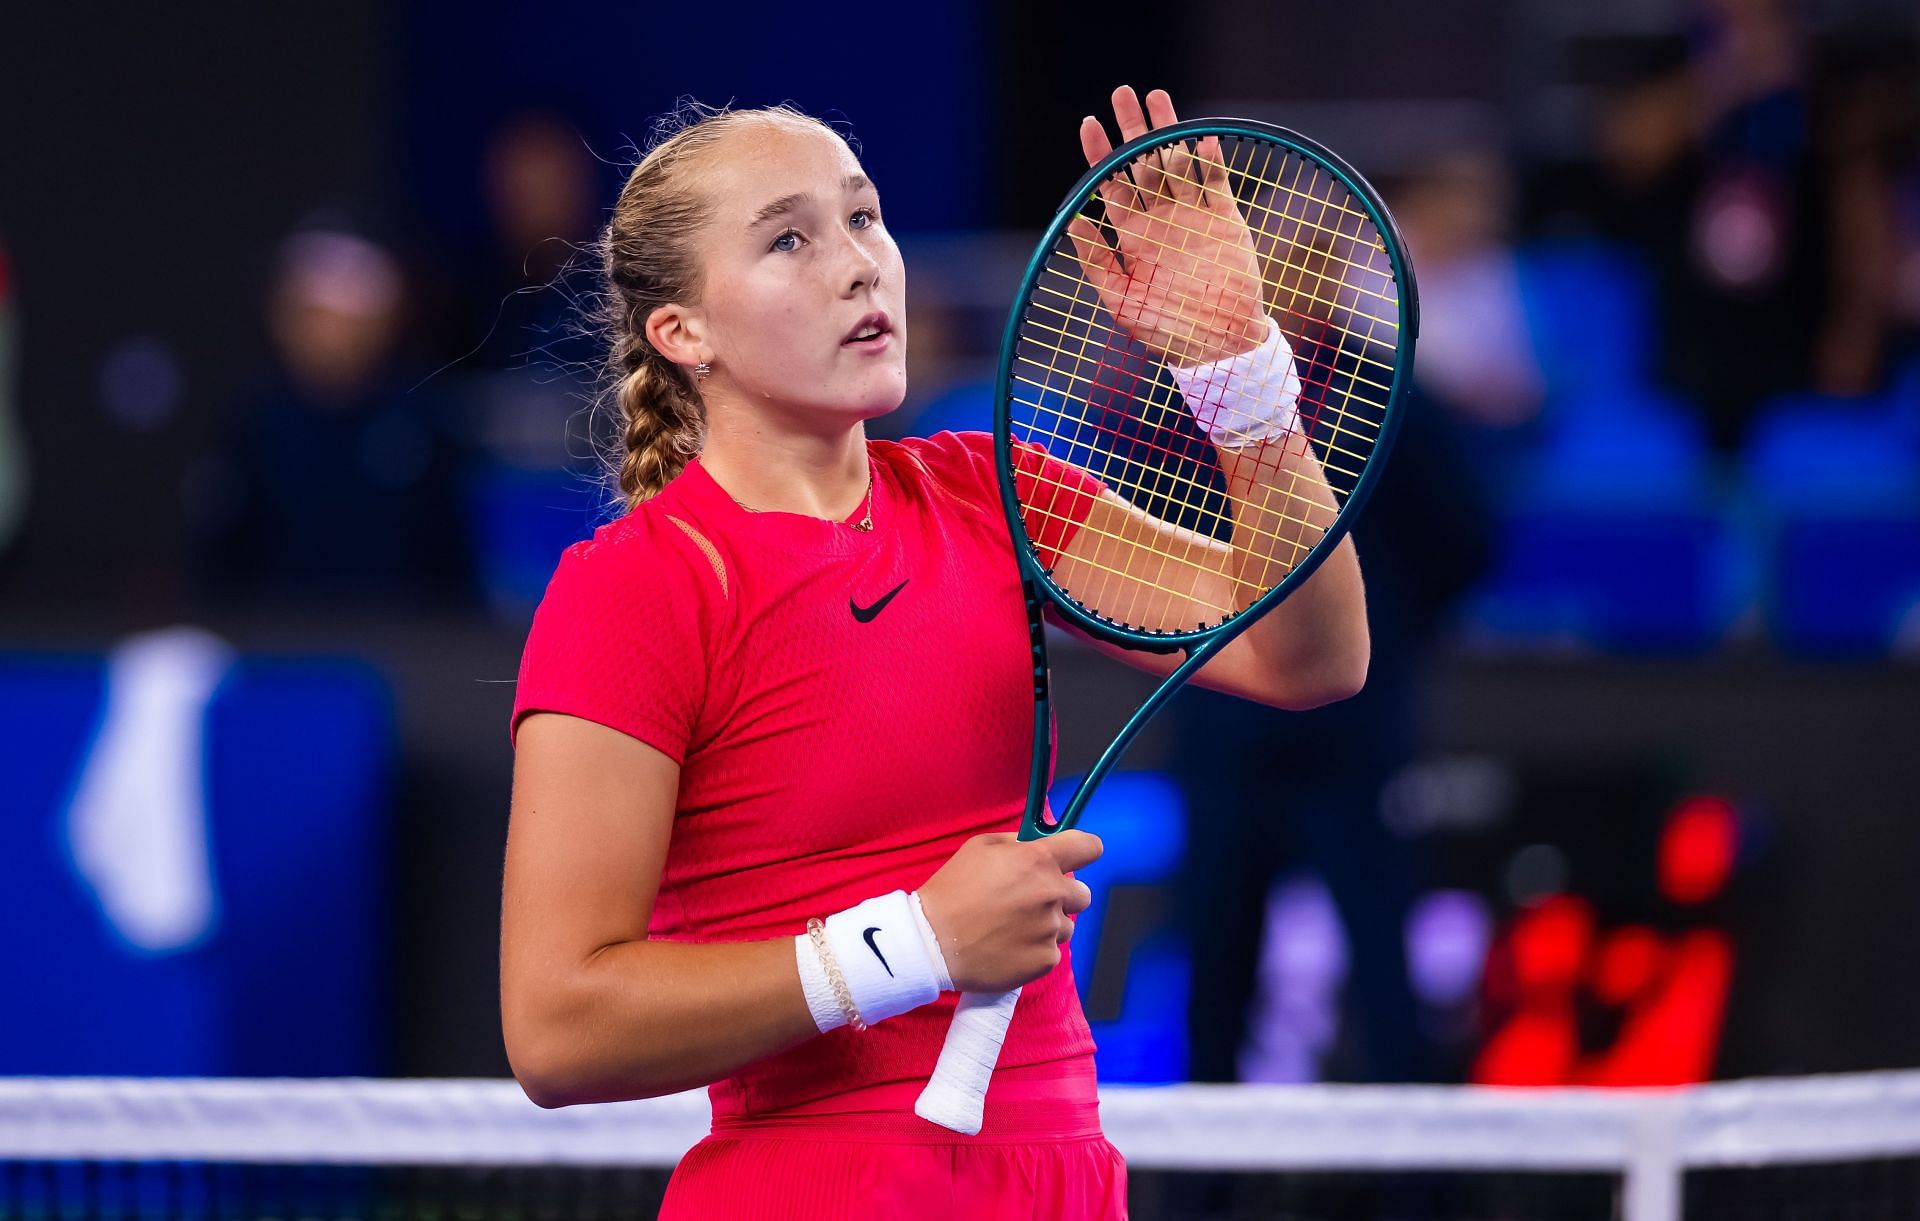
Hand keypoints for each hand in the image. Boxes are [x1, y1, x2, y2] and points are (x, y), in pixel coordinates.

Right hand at [916, 830, 1101, 993]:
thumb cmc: (952, 891)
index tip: (1077, 857)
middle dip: (1062, 895)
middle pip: (1082, 893)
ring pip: (1066, 926)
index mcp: (1038, 860)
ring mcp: (1050, 929)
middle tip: (1031, 901)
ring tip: (1012, 929)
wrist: (932, 942)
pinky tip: (1008, 947)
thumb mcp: (979, 848)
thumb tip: (1036, 844)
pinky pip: (1052, 951)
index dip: (1084, 851)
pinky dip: (1035, 950)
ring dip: (1047, 925)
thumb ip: (1016, 842)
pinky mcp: (1045, 960)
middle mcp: (1051, 893)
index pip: (1089, 847)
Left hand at [1068, 86, 1267, 366]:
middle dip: (1132, 129)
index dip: (1099, 154)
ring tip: (1156, 98)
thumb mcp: (1121, 299)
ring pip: (1177, 163)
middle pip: (1142, 164)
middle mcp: (1160, 220)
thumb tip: (1072, 221)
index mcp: (1132, 236)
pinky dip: (1208, 159)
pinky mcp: (1224, 220)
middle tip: (1122, 93)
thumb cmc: (1165, 329)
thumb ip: (1097, 260)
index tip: (1089, 123)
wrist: (1219, 345)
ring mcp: (1192, 217)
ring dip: (1168, 131)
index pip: (1111, 185)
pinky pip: (1215, 182)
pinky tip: (1199, 135)